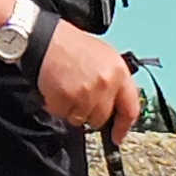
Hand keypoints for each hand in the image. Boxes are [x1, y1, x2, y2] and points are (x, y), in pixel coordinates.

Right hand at [38, 23, 139, 139]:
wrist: (45, 38)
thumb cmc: (71, 45)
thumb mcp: (104, 56)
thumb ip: (114, 81)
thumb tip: (115, 106)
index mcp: (119, 72)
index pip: (130, 109)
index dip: (123, 126)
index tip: (118, 136)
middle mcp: (106, 84)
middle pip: (101, 118)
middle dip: (90, 113)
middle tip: (79, 97)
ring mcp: (87, 93)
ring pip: (81, 119)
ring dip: (72, 109)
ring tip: (67, 87)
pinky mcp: (67, 99)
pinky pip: (63, 115)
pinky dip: (58, 106)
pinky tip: (57, 88)